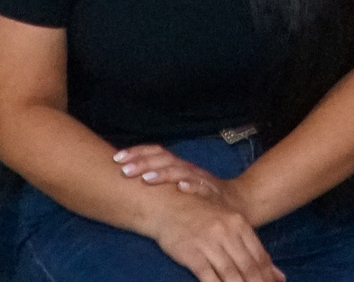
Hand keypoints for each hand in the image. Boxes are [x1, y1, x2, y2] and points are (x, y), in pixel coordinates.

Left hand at [113, 144, 229, 202]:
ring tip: (146, 178)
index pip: (155, 152)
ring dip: (163, 174)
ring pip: (180, 172)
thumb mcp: (178, 184)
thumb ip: (159, 179)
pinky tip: (181, 188)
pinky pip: (203, 188)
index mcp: (177, 165)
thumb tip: (127, 179)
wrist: (238, 200)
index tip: (115, 158)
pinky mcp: (213, 193)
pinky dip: (192, 187)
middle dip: (142, 162)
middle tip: (123, 169)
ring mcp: (201, 179)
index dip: (136, 152)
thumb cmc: (202, 194)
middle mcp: (187, 168)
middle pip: (164, 159)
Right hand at [145, 189, 281, 281]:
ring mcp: (209, 243)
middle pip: (249, 268)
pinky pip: (209, 278)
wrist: (166, 204)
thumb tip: (279, 275)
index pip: (260, 257)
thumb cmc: (199, 215)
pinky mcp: (192, 254)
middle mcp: (226, 232)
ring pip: (232, 275)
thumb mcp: (228, 223)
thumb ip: (251, 247)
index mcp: (238, 223)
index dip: (269, 277)